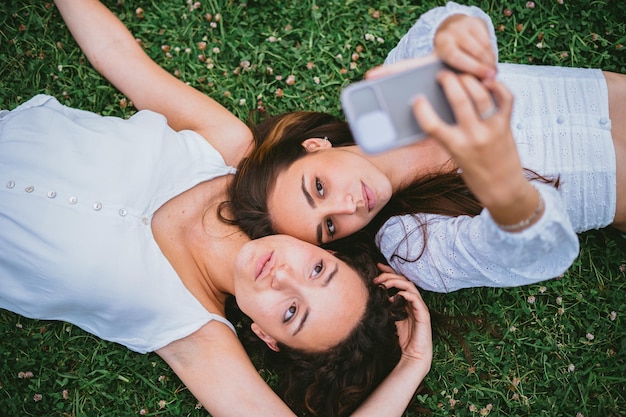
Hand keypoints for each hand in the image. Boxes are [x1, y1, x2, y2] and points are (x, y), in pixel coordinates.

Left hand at [374, 264, 431, 365]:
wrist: (415, 354)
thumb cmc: (405, 337)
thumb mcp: (393, 318)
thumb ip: (388, 306)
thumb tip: (377, 295)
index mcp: (408, 301)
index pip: (400, 281)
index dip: (390, 272)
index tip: (377, 267)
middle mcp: (415, 301)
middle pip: (404, 280)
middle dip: (390, 276)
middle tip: (376, 278)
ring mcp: (420, 306)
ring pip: (410, 287)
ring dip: (396, 282)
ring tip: (383, 285)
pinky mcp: (423, 314)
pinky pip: (415, 299)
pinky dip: (405, 294)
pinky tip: (395, 295)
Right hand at [414, 71, 539, 224]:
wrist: (504, 190)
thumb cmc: (475, 175)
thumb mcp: (455, 157)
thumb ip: (448, 136)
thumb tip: (437, 111)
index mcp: (455, 148)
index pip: (432, 126)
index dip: (421, 109)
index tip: (417, 99)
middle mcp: (474, 137)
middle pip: (459, 101)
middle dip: (448, 81)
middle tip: (442, 75)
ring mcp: (492, 129)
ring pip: (481, 95)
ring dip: (470, 79)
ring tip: (463, 74)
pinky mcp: (507, 125)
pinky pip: (505, 98)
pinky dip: (498, 86)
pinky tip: (488, 81)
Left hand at [434, 14, 496, 79]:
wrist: (449, 29)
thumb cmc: (447, 53)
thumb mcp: (444, 61)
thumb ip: (452, 71)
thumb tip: (466, 87)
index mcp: (441, 43)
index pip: (456, 57)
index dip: (473, 69)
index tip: (484, 79)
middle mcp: (452, 30)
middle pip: (474, 51)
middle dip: (485, 67)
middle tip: (492, 78)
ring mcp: (465, 24)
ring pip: (484, 46)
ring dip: (490, 61)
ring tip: (492, 72)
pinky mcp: (477, 21)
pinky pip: (488, 40)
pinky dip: (491, 53)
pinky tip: (491, 62)